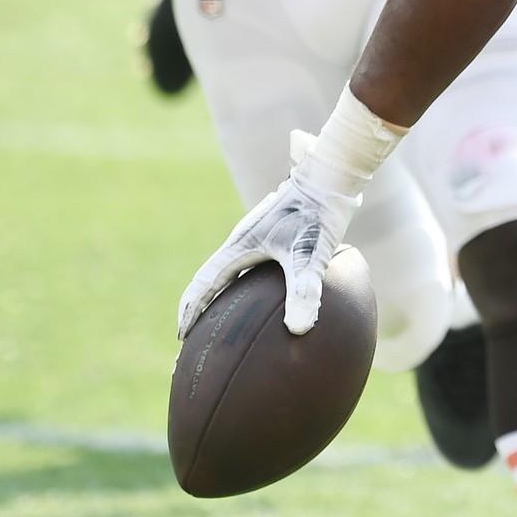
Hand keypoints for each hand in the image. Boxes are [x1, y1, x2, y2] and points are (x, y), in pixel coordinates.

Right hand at [177, 150, 360, 338]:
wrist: (334, 176)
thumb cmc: (319, 212)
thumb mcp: (312, 254)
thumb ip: (304, 290)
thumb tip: (298, 330)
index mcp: (240, 246)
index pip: (204, 283)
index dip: (191, 311)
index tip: (182, 338)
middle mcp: (244, 242)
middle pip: (213, 280)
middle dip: (202, 310)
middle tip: (196, 341)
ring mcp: (260, 238)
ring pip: (234, 274)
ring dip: (225, 298)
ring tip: (228, 326)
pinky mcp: (279, 236)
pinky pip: (257, 268)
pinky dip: (252, 288)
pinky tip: (271, 304)